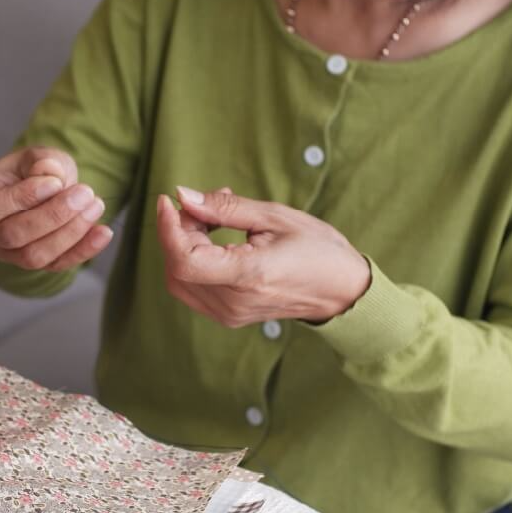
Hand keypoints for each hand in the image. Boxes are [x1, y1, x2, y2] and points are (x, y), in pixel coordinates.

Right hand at [0, 146, 113, 271]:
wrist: (36, 189)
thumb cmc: (28, 170)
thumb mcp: (33, 156)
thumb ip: (41, 162)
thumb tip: (52, 176)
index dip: (25, 197)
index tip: (55, 182)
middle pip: (14, 235)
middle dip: (53, 215)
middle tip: (85, 194)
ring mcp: (7, 254)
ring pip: (34, 256)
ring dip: (70, 233)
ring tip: (95, 206)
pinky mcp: (33, 264)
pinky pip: (56, 265)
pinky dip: (82, 251)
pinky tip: (103, 232)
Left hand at [156, 186, 370, 326]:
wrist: (342, 290)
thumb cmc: (318, 249)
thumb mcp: (275, 217)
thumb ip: (225, 208)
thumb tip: (184, 196)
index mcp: (248, 276)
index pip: (184, 260)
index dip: (168, 228)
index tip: (169, 200)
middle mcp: (234, 302)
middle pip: (177, 266)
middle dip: (179, 229)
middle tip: (207, 203)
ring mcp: (230, 314)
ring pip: (180, 277)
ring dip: (185, 243)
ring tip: (215, 218)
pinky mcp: (229, 316)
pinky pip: (193, 287)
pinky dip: (194, 258)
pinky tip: (216, 238)